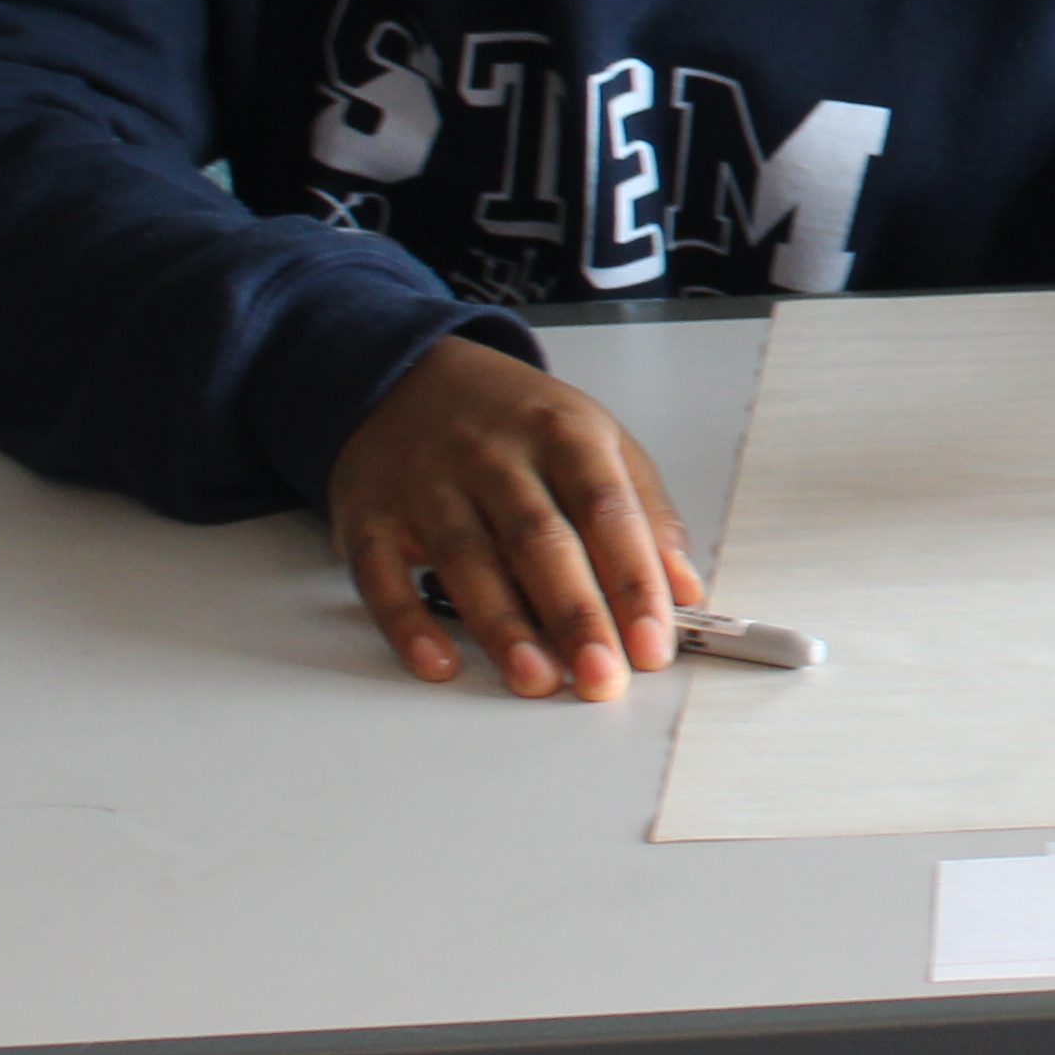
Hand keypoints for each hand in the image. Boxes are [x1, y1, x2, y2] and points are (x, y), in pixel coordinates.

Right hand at [325, 336, 704, 698]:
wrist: (409, 375)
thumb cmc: (517, 423)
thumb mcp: (597, 441)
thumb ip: (646, 513)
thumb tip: (684, 590)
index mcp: (563, 432)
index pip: (607, 510)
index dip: (633, 580)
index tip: (652, 643)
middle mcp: (494, 455)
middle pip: (539, 539)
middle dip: (575, 614)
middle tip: (602, 676)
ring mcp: (427, 483)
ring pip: (468, 559)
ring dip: (504, 626)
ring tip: (537, 679)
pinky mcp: (370, 514)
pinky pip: (382, 573)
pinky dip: (408, 622)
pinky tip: (439, 662)